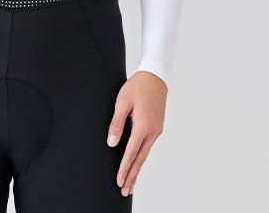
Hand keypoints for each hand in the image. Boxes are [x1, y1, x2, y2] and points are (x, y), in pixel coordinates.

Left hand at [106, 70, 167, 196]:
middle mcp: (152, 131)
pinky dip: (142, 158)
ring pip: (145, 154)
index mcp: (143, 125)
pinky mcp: (157, 128)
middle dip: (132, 176)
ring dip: (137, 169)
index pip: (131, 152)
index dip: (124, 168)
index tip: (119, 180)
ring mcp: (156, 130)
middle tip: (125, 190)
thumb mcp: (122, 101)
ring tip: (130, 183)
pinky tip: (137, 163)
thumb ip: (116, 123)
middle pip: (140, 159)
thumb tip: (112, 143)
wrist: (155, 77)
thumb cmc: (138, 87)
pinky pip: (148, 147)